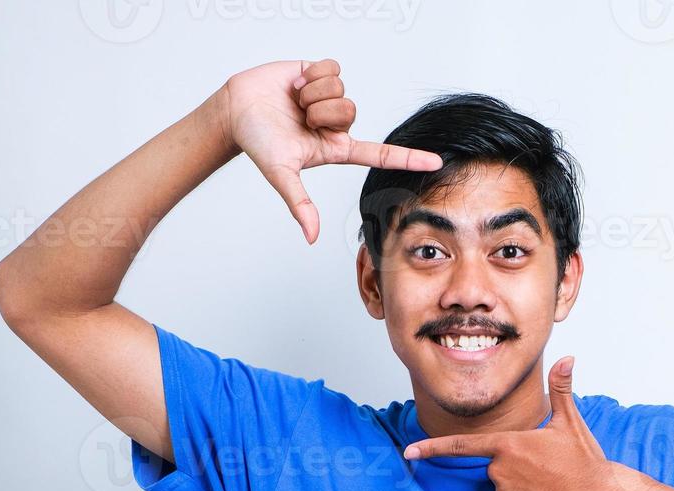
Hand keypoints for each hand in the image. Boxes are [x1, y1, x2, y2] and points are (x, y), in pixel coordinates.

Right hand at [215, 58, 443, 243]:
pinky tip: (295, 84)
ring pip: (340, 90)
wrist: (237, 109)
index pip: (379, 154)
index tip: (437, 162)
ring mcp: (331, 99)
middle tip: (299, 118)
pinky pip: (331, 69)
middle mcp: (338, 124)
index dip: (408, 157)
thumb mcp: (281, 175)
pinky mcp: (321, 74)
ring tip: (294, 102)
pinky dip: (309, 75)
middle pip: (350, 111)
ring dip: (311, 94)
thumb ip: (300, 204)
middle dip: (320, 112)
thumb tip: (312, 237)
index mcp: (336, 148)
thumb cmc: (258, 143)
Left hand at [402, 357, 622, 490]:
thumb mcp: (569, 422)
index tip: (408, 452)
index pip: (461, 446)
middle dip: (515, 468)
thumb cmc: (584, 460)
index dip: (432, 448)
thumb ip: (561, 389)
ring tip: (549, 486)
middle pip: (496, 468)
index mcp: (508, 444)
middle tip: (546, 468)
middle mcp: (501, 471)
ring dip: (521, 489)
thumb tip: (567, 358)